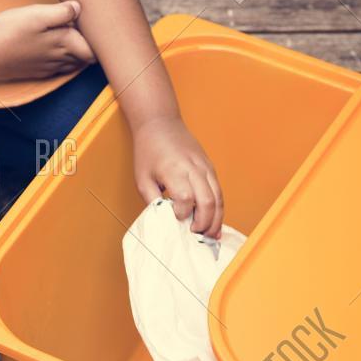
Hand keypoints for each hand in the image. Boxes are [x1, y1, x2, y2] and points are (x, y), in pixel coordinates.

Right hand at [0, 2, 95, 81]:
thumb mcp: (37, 14)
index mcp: (64, 44)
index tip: (99, 25)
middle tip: (90, 29)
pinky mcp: (37, 71)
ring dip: (78, 53)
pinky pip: (59, 68)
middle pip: (87, 58)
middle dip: (92, 46)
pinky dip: (64, 60)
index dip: (100, 40)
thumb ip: (62, 12)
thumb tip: (79, 7)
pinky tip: (58, 49)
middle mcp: (60, 59)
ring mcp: (48, 67)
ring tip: (76, 37)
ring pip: (73, 63)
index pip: (94, 50)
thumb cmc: (10, 31)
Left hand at [132, 116, 223, 236]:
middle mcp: (194, 168)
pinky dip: (219, 209)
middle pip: (207, 201)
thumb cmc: (149, 151)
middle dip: (203, 223)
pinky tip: (215, 222)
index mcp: (174, 170)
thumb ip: (152, 201)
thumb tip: (163, 221)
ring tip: (209, 236)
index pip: (186, 198)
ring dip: (216, 219)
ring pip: (218, 198)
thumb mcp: (142, 178)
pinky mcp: (210, 168)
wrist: (160, 124)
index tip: (176, 219)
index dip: (182, 214)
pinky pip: (219, 192)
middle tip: (195, 235)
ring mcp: (205, 168)